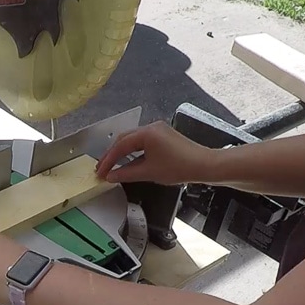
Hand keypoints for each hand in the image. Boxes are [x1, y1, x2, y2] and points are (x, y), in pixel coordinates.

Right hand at [95, 120, 213, 185]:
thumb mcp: (149, 172)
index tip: (100, 172)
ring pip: (132, 140)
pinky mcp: (163, 136)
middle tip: (102, 169)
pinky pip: (142, 141)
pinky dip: (132, 152)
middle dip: (111, 155)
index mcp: (146, 133)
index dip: (107, 160)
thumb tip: (111, 177)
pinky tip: (128, 162)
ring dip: (121, 153)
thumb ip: (126, 174)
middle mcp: (151, 127)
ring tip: (112, 166)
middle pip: (124, 139)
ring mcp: (158, 130)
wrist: (204, 165)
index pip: (120, 146)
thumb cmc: (179, 167)